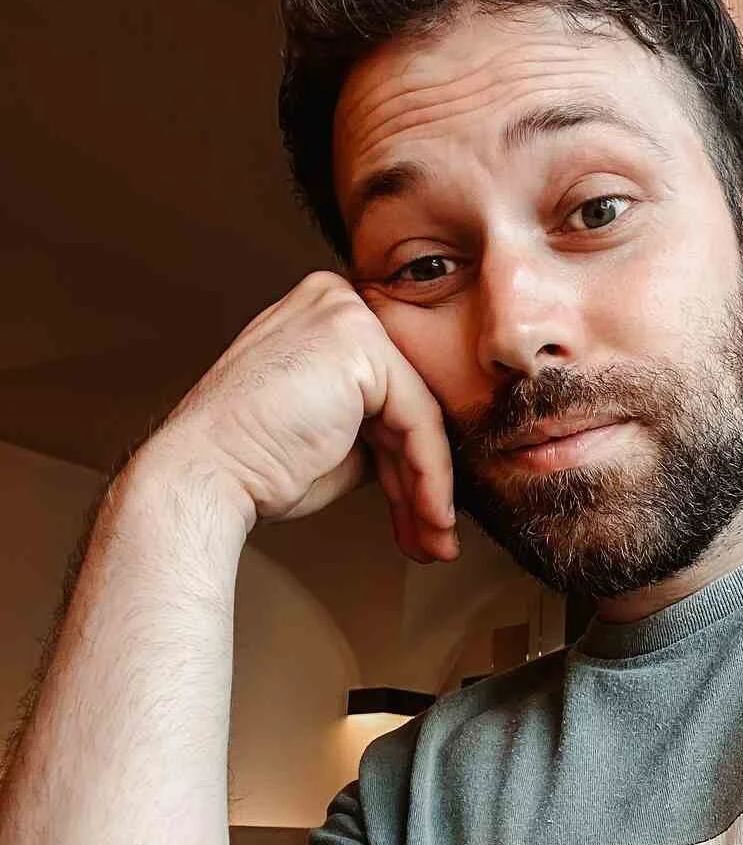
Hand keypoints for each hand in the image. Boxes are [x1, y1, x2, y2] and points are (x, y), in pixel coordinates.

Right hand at [142, 272, 458, 562]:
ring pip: (418, 418)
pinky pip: (418, 421)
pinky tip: (431, 519)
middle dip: (422, 482)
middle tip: (435, 536)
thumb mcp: (333, 437)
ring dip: (429, 491)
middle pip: (404, 405)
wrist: (205, 474)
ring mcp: (347, 315)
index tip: (424, 514)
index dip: (409, 462)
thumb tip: (425, 455)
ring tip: (435, 543)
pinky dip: (429, 478)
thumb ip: (378, 428)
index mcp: (323, 315)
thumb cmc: (253, 463)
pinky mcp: (360, 344)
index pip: (387, 394)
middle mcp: (335, 301)